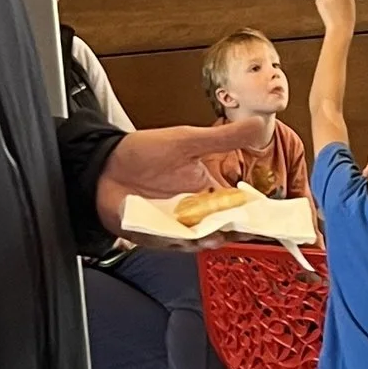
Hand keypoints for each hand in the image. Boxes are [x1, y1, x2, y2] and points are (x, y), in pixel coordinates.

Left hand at [94, 121, 261, 234]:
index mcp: (208, 188)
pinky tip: (186, 237)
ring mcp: (177, 225)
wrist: (103, 165)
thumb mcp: (188, 141)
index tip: (264, 214)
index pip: (239, 206)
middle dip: (233, 231)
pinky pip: (174, 245)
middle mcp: (196, 210)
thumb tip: (257, 123)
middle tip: (239, 227)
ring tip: (213, 234)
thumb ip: (224, 138)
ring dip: (208, 240)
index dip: (254, 213)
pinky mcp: (158, 236)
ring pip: (201, 240)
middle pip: (224, 228)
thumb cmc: (143, 152)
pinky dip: (181, 244)